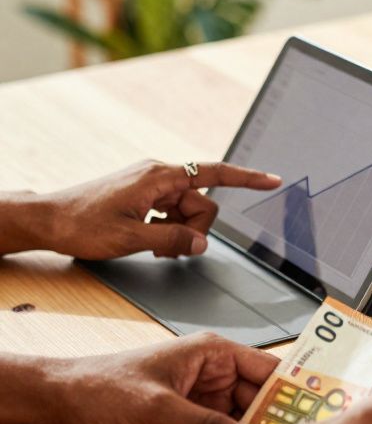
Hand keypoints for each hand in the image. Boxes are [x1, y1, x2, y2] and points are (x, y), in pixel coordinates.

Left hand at [40, 159, 280, 258]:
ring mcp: (150, 185)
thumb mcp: (131, 238)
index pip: (214, 174)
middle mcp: (158, 175)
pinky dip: (167, 229)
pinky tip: (148, 240)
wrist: (47, 220)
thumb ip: (173, 240)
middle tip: (168, 249)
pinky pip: (172, 212)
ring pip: (187, 211)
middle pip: (201, 202)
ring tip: (153, 247)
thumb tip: (202, 243)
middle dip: (194, 229)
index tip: (272, 181)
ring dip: (178, 232)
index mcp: (159, 177)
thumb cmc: (81, 224)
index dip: (247, 179)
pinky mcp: (143, 195)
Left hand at [52, 333, 277, 423]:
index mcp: (214, 353)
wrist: (64, 403)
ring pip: (244, 419)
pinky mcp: (192, 420)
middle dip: (276, 421)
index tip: (315, 412)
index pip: (268, 369)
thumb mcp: (161, 408)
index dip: (293, 389)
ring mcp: (205, 398)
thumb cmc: (105, 388)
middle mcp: (216, 373)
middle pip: (261, 398)